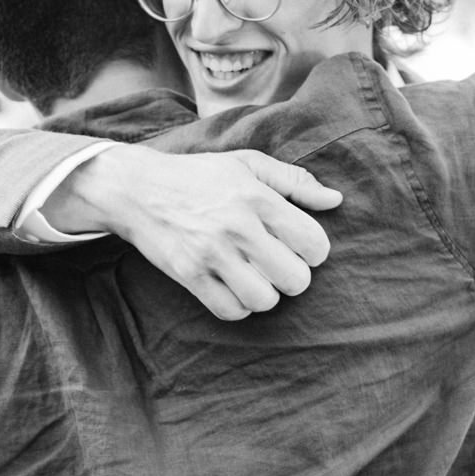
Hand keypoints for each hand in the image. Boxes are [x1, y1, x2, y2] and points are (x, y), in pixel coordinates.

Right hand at [50, 145, 342, 320]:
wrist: (138, 188)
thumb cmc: (200, 176)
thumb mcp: (248, 164)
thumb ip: (295, 181)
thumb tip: (336, 201)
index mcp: (257, 197)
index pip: (313, 243)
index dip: (314, 251)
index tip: (299, 247)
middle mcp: (237, 226)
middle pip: (296, 280)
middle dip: (293, 277)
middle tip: (278, 265)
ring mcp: (211, 254)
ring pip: (265, 300)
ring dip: (266, 294)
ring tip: (256, 278)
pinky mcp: (189, 275)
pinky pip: (231, 311)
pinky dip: (239, 306)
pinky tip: (234, 288)